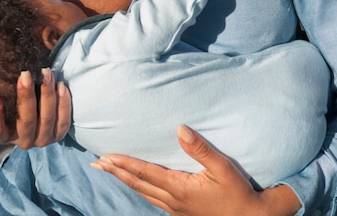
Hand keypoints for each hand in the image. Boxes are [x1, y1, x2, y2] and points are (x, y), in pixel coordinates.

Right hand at [0, 68, 71, 148]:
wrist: (40, 113)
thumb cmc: (15, 104)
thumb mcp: (3, 104)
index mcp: (6, 136)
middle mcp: (23, 141)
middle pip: (25, 121)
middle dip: (26, 97)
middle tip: (25, 74)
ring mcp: (42, 140)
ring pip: (46, 119)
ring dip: (47, 94)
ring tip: (46, 73)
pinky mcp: (58, 135)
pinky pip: (63, 121)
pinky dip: (63, 103)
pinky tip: (61, 85)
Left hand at [91, 125, 300, 215]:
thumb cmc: (239, 192)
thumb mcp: (223, 168)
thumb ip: (201, 148)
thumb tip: (180, 129)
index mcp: (180, 188)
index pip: (146, 173)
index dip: (124, 164)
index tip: (107, 156)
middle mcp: (174, 201)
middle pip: (138, 184)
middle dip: (116, 173)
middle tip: (97, 163)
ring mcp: (176, 209)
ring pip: (143, 193)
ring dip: (125, 180)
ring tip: (110, 170)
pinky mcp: (182, 212)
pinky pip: (153, 199)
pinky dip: (140, 188)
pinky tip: (137, 184)